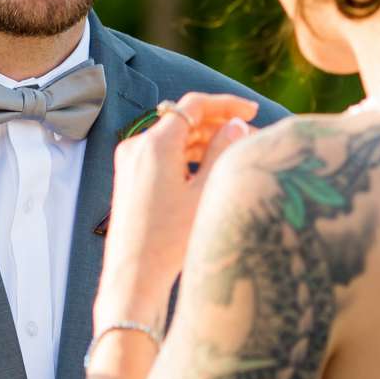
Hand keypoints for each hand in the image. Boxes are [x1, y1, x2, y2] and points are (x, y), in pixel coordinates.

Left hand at [99, 93, 258, 319]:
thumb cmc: (171, 238)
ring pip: (172, 136)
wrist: (134, 274)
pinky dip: (185, 153)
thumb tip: (235, 125)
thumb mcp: (205, 191)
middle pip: (182, 119)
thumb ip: (221, 152)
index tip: (251, 111)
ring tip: (233, 152)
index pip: (193, 106)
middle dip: (216, 122)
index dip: (225, 104)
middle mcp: (137, 145)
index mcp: (155, 144)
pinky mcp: (129, 176)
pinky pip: (161, 153)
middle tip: (248, 134)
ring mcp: (130, 161)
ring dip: (202, 139)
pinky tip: (207, 167)